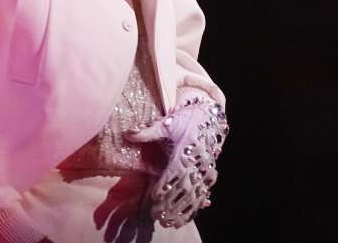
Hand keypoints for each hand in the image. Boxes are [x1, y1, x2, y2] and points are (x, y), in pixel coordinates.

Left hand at [124, 98, 227, 227]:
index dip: (165, 186)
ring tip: (169, 222)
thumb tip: (128, 134)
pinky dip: (194, 208)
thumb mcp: (167, 123)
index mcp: (185, 151)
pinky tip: (184, 218)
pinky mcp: (209, 174)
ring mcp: (205, 170)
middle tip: (156, 215)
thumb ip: (148, 131)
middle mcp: (197, 163)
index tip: (154, 196)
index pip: (174, 173)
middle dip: (170, 204)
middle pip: (183, 189)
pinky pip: (203, 194)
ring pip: (194, 195)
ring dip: (182, 210)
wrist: (210, 116)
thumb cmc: (185, 119)